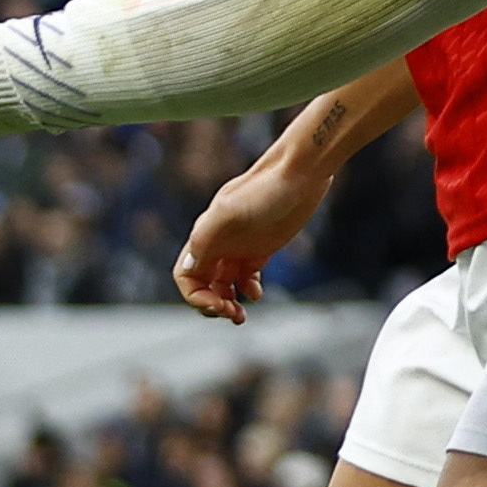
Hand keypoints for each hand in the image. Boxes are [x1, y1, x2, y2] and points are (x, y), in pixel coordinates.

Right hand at [176, 151, 330, 321]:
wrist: (301, 172)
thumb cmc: (266, 189)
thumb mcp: (231, 211)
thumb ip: (206, 238)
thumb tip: (188, 269)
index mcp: (205, 236)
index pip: (186, 275)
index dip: (195, 296)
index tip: (218, 306)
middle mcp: (219, 242)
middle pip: (202, 284)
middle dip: (212, 304)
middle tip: (232, 314)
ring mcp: (240, 246)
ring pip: (223, 284)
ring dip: (227, 303)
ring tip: (241, 315)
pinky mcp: (261, 248)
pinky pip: (245, 278)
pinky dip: (248, 291)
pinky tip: (257, 293)